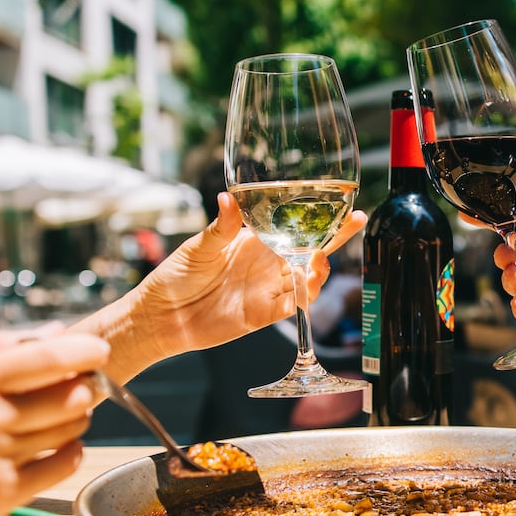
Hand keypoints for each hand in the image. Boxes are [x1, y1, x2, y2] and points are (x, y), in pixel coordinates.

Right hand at [0, 328, 107, 515]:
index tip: (99, 350)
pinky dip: (70, 452)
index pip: (45, 359)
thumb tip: (53, 332)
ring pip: (72, 428)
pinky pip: (65, 464)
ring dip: (75, 420)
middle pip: (71, 394)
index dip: (84, 351)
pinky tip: (56, 448)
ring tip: (56, 419)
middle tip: (75, 389)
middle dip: (82, 388)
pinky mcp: (3, 494)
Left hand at [87, 191, 366, 370]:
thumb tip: (229, 199)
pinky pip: (295, 305)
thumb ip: (220, 227)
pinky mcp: (266, 313)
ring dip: (320, 267)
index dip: (318, 216)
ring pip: (308, 277)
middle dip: (335, 236)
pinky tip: (308, 284)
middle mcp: (267, 262)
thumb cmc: (175, 276)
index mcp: (254, 240)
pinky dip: (306, 295)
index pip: (292, 224)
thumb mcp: (198, 247)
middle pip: (310, 249)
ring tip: (320, 257)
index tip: (339, 203)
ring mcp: (269, 288)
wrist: (163, 316)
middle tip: (351, 223)